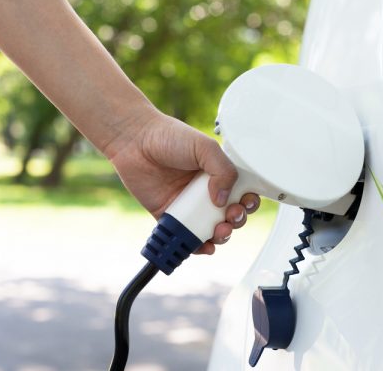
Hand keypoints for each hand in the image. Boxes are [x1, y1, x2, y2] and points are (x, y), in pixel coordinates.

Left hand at [105, 109, 260, 254]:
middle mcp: (205, 191)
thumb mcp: (204, 146)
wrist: (135, 142)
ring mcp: (188, 206)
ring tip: (219, 232)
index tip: (246, 203)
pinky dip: (197, 246)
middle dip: (236, 220)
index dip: (248, 201)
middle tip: (231, 216)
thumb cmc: (167, 136)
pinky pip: (186, 236)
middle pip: (229, 214)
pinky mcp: (169, 217)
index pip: (241, 193)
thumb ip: (223, 170)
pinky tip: (204, 246)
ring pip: (211, 229)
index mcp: (217, 173)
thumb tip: (223, 199)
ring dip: (221, 236)